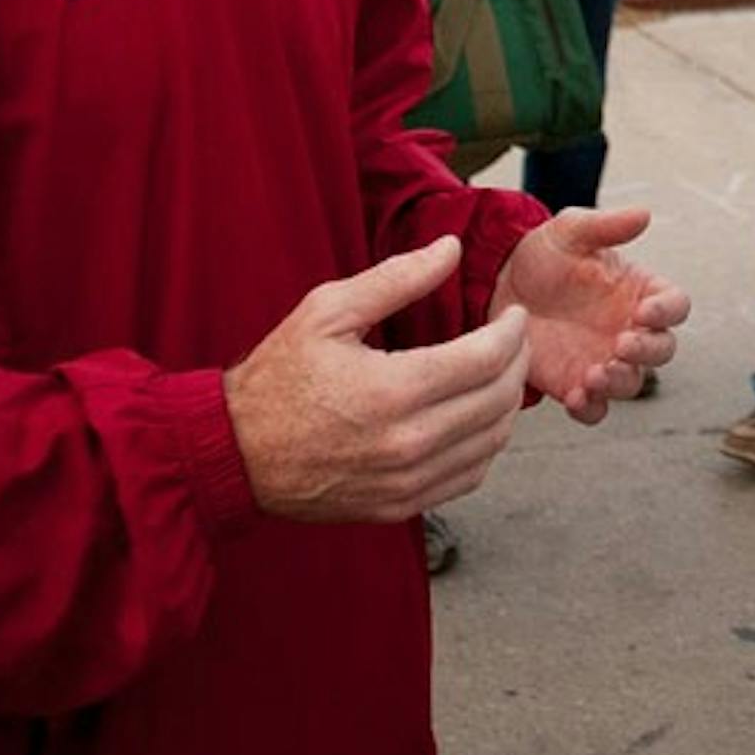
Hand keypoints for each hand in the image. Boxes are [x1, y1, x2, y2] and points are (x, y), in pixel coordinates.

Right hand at [224, 237, 529, 521]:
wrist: (237, 452)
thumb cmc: (279, 376)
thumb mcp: (328, 310)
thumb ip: (396, 277)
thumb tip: (450, 248)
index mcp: (392, 390)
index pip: (485, 360)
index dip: (512, 333)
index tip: (515, 315)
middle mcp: (407, 443)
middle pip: (497, 402)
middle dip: (516, 364)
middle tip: (514, 340)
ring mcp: (406, 482)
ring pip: (491, 444)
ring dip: (506, 405)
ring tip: (500, 374)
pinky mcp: (401, 507)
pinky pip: (468, 478)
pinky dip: (485, 445)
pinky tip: (476, 418)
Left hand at [490, 208, 689, 425]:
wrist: (499, 284)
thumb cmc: (543, 254)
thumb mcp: (570, 231)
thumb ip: (606, 226)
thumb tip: (644, 214)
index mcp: (639, 291)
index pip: (675, 305)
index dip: (668, 310)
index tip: (646, 310)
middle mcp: (629, 329)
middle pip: (662, 350)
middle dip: (647, 351)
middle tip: (621, 344)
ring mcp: (604, 359)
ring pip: (631, 383)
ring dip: (619, 382)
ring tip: (593, 373)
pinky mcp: (576, 384)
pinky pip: (595, 409)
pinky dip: (590, 408)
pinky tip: (575, 397)